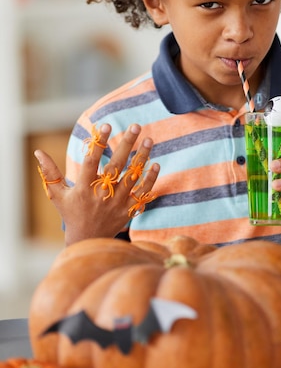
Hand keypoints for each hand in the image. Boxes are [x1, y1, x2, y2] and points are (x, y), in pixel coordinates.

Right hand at [34, 123, 159, 244]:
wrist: (88, 241)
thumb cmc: (71, 214)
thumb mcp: (58, 195)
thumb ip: (50, 173)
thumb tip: (38, 152)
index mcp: (83, 189)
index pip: (91, 162)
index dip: (99, 144)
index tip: (107, 125)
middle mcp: (101, 195)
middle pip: (116, 166)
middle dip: (126, 145)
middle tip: (136, 126)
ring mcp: (117, 203)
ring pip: (132, 177)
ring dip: (142, 158)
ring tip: (148, 140)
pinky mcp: (128, 211)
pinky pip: (142, 193)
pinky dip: (150, 179)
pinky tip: (155, 164)